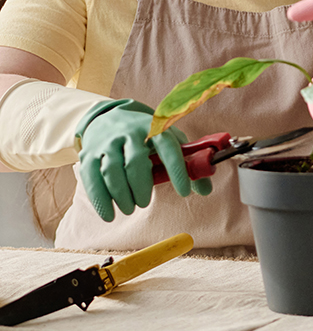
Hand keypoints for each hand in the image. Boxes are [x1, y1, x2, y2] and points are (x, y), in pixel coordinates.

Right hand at [76, 99, 212, 221]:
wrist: (108, 116)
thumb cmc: (146, 136)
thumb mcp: (168, 141)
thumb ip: (188, 164)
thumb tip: (206, 189)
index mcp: (155, 128)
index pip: (168, 146)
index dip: (178, 170)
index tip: (184, 192)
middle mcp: (130, 132)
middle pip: (135, 161)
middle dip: (142, 187)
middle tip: (145, 203)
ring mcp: (108, 142)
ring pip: (112, 170)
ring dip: (122, 195)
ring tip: (130, 207)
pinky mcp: (89, 153)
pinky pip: (91, 178)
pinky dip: (100, 200)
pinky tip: (109, 214)